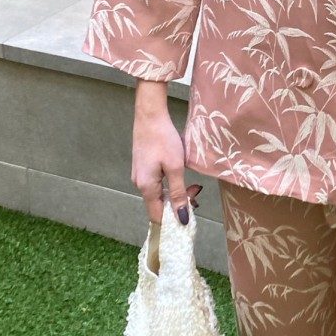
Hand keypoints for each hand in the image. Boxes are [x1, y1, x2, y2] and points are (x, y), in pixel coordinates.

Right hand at [131, 109, 201, 224]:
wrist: (150, 115)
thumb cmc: (164, 139)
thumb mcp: (175, 167)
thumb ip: (178, 194)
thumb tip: (181, 219)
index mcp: (146, 187)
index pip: (157, 217)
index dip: (173, 220)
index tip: (191, 215)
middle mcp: (139, 184)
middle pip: (159, 206)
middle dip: (178, 204)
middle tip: (196, 193)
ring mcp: (139, 175)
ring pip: (159, 194)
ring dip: (176, 193)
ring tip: (192, 184)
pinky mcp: (142, 167)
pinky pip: (156, 184)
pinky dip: (169, 184)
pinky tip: (180, 176)